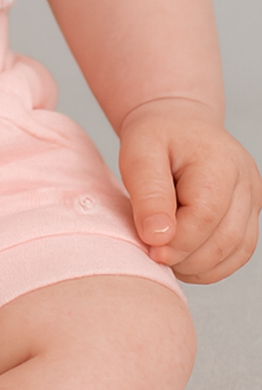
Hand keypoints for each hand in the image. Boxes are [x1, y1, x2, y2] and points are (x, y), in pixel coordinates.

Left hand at [118, 98, 261, 283]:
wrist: (176, 123)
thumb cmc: (157, 135)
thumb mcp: (139, 152)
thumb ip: (148, 194)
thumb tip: (158, 238)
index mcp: (220, 160)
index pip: (206, 216)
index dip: (177, 241)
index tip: (149, 247)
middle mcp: (245, 180)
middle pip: (224, 239)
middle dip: (186, 257)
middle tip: (154, 253)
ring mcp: (252, 199)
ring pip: (236, 252)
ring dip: (199, 266)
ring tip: (167, 254)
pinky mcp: (249, 214)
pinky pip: (238, 253)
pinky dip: (211, 265)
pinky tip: (184, 258)